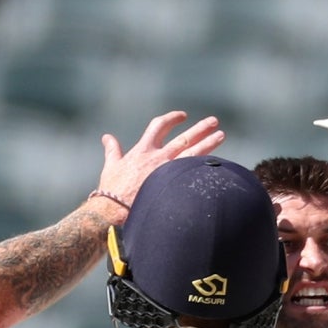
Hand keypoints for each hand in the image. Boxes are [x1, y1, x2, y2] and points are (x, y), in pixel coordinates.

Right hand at [95, 112, 225, 210]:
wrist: (116, 212)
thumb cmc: (112, 191)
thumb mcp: (111, 166)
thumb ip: (112, 150)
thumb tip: (106, 138)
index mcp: (143, 150)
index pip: (160, 126)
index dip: (172, 118)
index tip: (183, 116)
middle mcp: (159, 157)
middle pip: (184, 137)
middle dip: (200, 129)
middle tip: (214, 122)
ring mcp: (169, 172)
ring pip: (194, 153)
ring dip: (209, 143)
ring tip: (221, 135)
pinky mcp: (175, 187)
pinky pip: (194, 173)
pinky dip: (205, 167)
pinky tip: (216, 164)